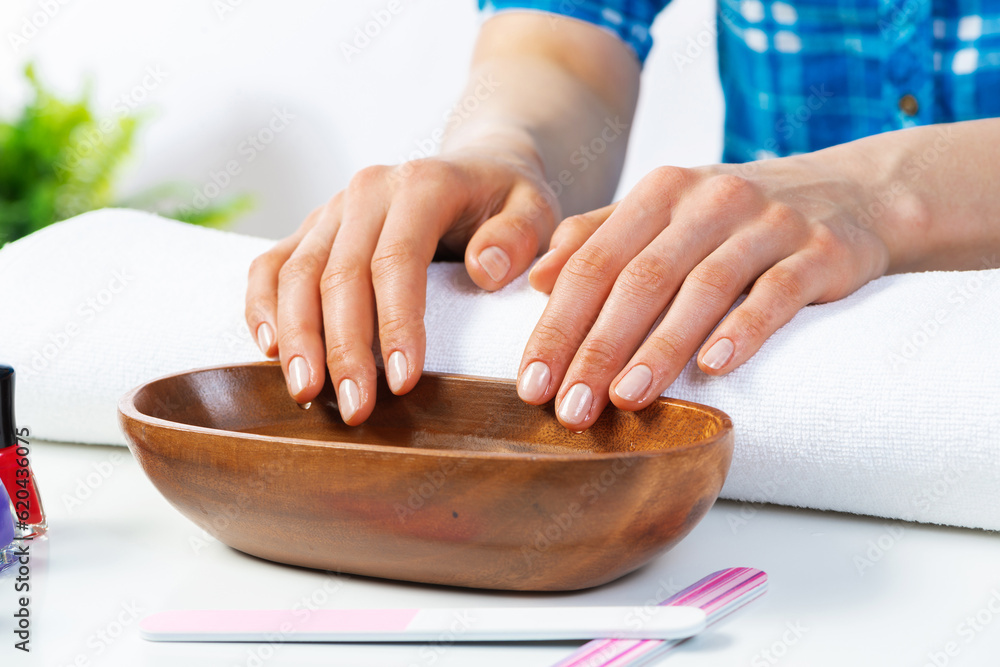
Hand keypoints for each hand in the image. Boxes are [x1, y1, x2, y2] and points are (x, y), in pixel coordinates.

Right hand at [246, 150, 557, 423]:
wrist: (477, 168)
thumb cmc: (507, 201)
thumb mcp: (536, 208)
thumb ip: (521, 235)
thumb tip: (485, 269)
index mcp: (422, 184)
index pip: (398, 259)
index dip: (396, 323)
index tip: (404, 381)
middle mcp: (368, 191)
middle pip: (340, 274)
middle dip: (344, 348)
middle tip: (355, 409)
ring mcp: (333, 209)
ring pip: (296, 273)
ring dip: (298, 338)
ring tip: (306, 393)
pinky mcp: (313, 228)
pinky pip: (272, 264)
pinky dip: (262, 306)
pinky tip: (270, 350)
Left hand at [517, 154, 891, 429]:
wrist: (851, 191)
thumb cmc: (737, 218)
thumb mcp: (666, 212)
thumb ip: (600, 237)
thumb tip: (536, 279)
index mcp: (660, 193)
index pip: (594, 263)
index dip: (558, 325)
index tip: (532, 383)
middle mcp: (709, 201)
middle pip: (641, 279)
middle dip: (598, 348)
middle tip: (570, 408)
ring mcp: (768, 223)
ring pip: (704, 287)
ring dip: (661, 347)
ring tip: (627, 399)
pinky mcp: (820, 250)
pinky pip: (779, 292)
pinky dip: (746, 328)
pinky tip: (717, 367)